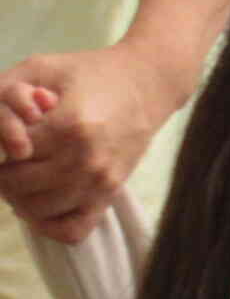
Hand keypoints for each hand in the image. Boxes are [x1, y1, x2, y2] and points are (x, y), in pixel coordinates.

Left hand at [0, 43, 188, 241]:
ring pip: (38, 211)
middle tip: (10, 161)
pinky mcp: (110, 194)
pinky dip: (49, 226)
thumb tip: (7, 143)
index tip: (11, 136)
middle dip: (3, 174)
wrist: (146, 86)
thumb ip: (5, 96)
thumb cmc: (89, 73)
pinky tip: (42, 206)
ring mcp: (101, 182)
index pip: (11, 152)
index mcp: (69, 126)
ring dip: (19, 198)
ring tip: (23, 180)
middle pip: (18, 187)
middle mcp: (86, 160)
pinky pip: (72, 230)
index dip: (2, 142)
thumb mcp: (39, 67)